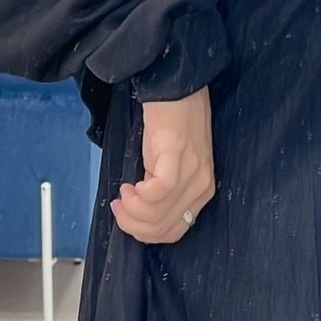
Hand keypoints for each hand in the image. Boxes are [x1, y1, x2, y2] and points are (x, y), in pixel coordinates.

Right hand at [111, 87, 215, 243]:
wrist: (177, 88)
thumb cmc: (172, 123)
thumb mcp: (172, 166)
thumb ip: (164, 191)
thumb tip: (140, 211)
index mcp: (202, 192)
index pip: (174, 231)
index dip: (144, 232)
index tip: (127, 216)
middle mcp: (201, 187)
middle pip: (162, 228)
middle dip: (132, 224)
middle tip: (119, 206)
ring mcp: (192, 174)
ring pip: (157, 215)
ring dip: (131, 210)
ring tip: (123, 194)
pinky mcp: (177, 158)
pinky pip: (159, 192)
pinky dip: (139, 196)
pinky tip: (129, 185)